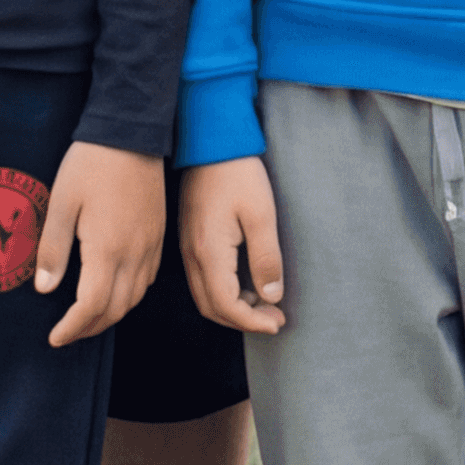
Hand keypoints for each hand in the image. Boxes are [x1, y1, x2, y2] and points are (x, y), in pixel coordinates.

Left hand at [34, 142, 166, 347]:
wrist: (132, 131)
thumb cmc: (91, 164)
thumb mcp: (61, 203)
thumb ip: (53, 249)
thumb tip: (45, 288)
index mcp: (107, 248)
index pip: (91, 306)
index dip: (72, 328)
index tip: (55, 337)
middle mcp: (134, 253)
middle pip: (115, 309)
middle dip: (89, 329)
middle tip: (67, 333)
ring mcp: (150, 244)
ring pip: (134, 298)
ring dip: (110, 315)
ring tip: (87, 318)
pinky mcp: (159, 234)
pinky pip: (147, 279)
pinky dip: (129, 296)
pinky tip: (115, 290)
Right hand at [176, 158, 287, 333]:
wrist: (210, 141)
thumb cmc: (238, 173)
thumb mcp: (261, 214)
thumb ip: (266, 258)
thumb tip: (271, 296)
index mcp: (208, 252)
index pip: (226, 305)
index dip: (252, 322)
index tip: (277, 323)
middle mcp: (192, 255)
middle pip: (212, 308)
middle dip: (243, 321)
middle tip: (273, 319)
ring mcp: (187, 247)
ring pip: (205, 296)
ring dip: (233, 308)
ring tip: (264, 305)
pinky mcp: (190, 239)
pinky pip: (202, 280)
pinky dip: (223, 293)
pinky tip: (245, 285)